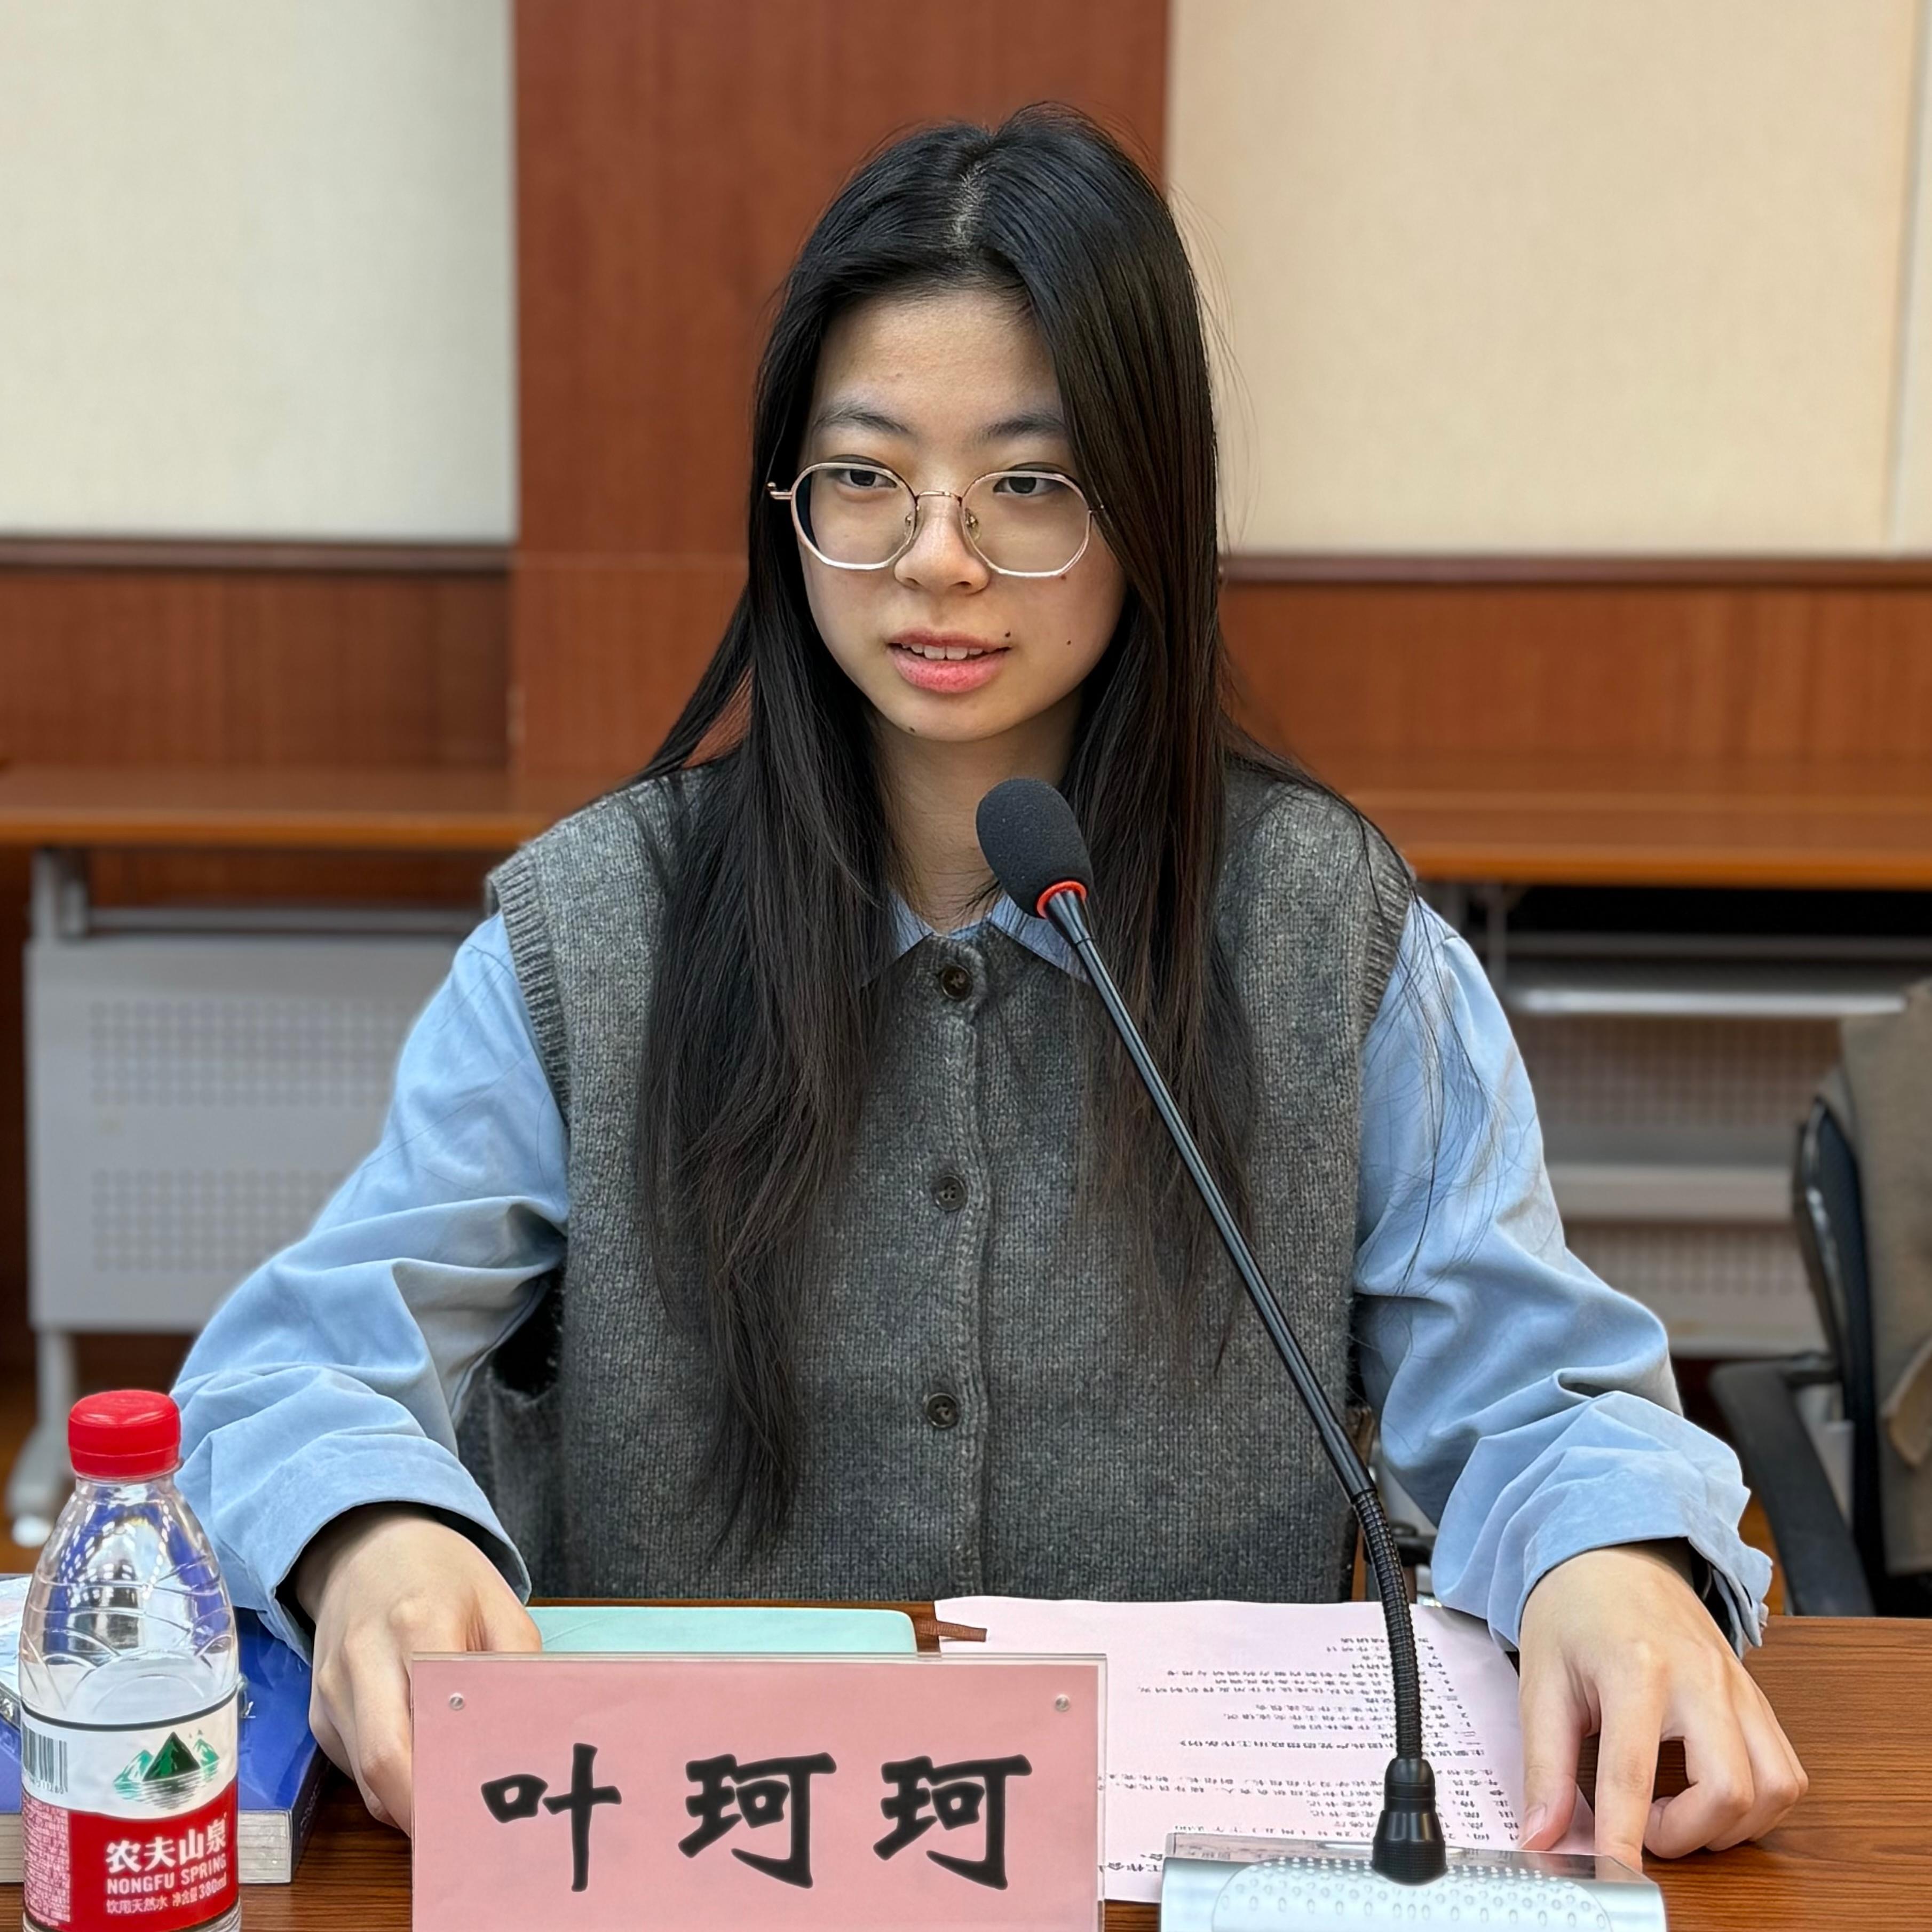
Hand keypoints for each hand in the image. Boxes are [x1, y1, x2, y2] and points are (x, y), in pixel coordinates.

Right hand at [293, 1504, 539, 1833]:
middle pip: (384, 1764)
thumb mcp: (499, 1603)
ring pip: (365, 1778)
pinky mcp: (317, 1710)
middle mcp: (362, 1662)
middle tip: (469, 1831)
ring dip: (407, 1803)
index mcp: (416, 1626)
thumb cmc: (443, 1575)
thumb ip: (515, 1667)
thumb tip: (524, 1735)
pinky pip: (353, 1767)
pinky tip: (423, 1774)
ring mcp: (330, 1691)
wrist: (365, 1545)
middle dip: (425, 1812)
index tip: (485, 1809)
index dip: (450, 1779)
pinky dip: (388, 1783)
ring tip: (455, 1809)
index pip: (425, 1724)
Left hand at [1516, 1541, 1805, 1865]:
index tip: (1616, 1874)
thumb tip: (1541, 1834)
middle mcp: (1700, 1677)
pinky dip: (1758, 1801)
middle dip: (1689, 1834)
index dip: (1625, 1837)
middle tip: (1645, 1827)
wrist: (1614, 1551)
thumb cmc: (1573, 1610)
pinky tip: (1709, 1791)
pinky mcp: (1756, 1695)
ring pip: (1775, 1787)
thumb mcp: (1541, 1680)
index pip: (1633, 1773)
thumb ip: (1544, 1764)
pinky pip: (1786, 1769)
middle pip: (1730, 1789)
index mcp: (1637, 1667)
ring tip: (1678, 1811)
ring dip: (1731, 1824)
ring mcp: (1738, 1685)